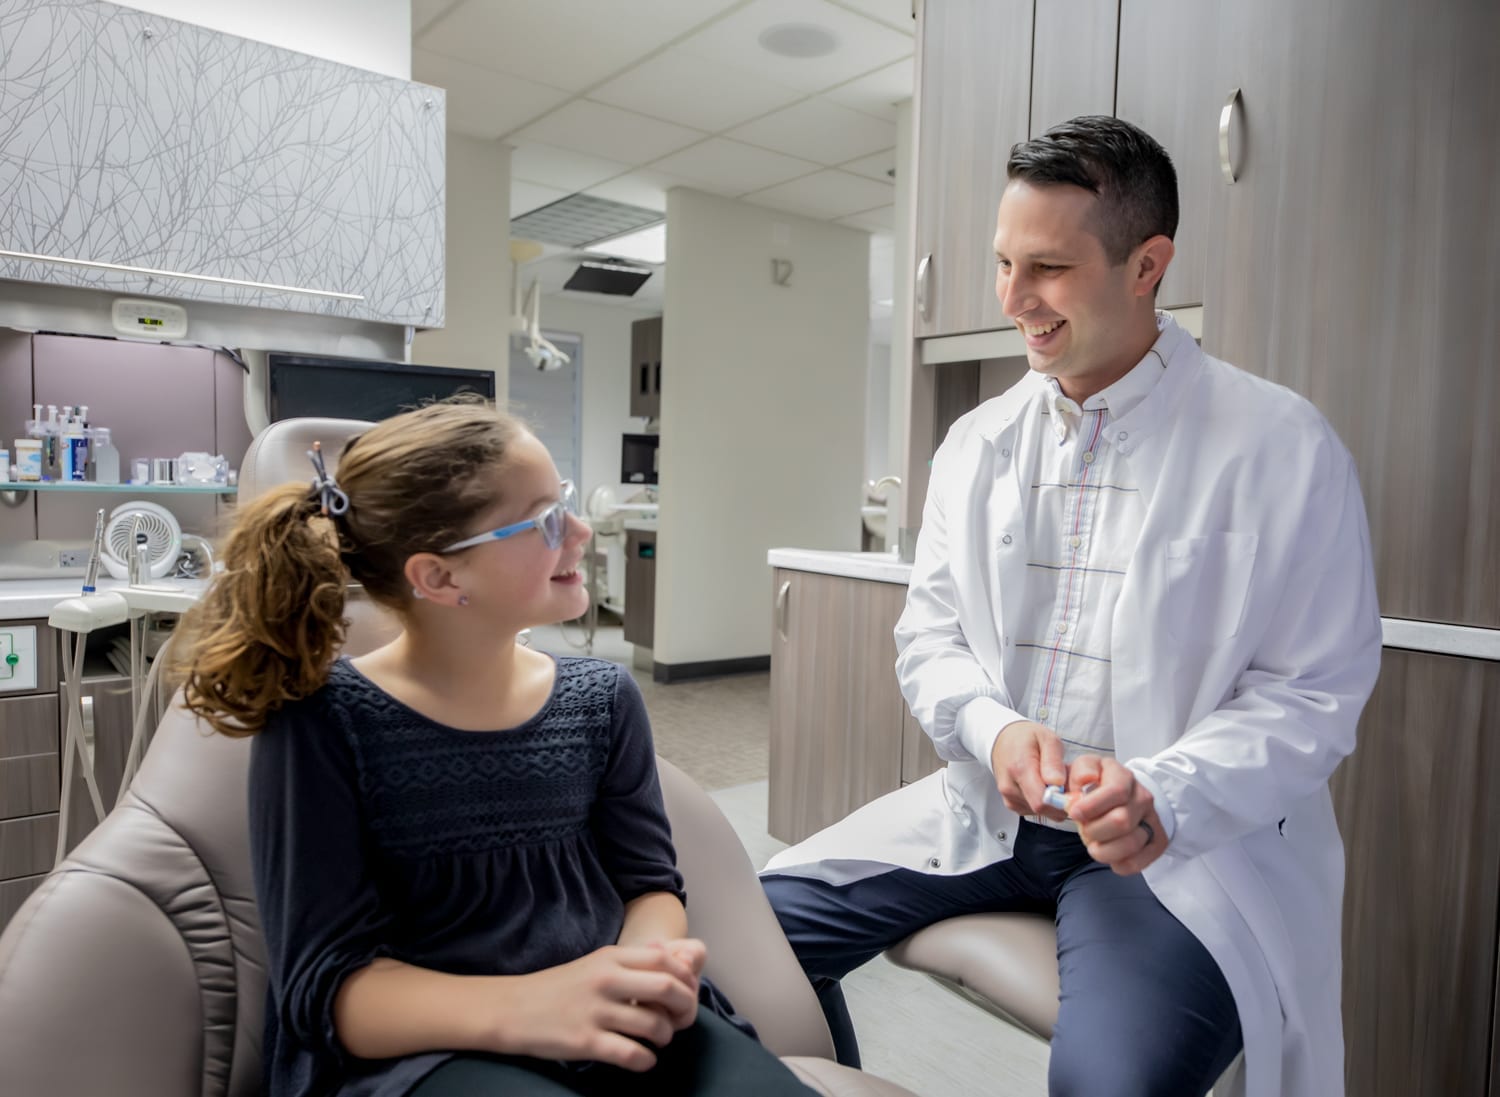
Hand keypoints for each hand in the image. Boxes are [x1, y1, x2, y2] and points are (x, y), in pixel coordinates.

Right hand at [488, 944, 699, 1070]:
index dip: (685, 976)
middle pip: (667, 987)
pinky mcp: (585, 1042)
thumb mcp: (594, 962)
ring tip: (658, 1040)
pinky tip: (643, 1059)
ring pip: (653, 1024)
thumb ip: (629, 959)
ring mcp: (596, 1011)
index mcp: (610, 958)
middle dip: (684, 1006)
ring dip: (665, 1036)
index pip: (664, 959)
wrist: (512, 1008)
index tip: (686, 992)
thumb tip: (666, 951)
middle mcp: (606, 980)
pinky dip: (646, 1060)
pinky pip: (631, 1053)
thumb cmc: (558, 987)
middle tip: (681, 1020)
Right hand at [989, 720, 1068, 819]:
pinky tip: (1043, 787)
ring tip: (1052, 782)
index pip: (1041, 801)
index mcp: (1019, 768)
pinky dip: (1044, 803)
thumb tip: (1058, 783)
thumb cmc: (1026, 738)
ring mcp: (1009, 798)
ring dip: (1053, 802)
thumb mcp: (1046, 739)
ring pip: (1041, 812)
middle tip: (1066, 783)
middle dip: (1060, 801)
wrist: (1002, 741)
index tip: (1073, 791)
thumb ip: (1053, 761)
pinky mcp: (1012, 804)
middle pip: (1043, 809)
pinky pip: (1035, 812)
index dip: (1061, 801)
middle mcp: (1010, 787)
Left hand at [1066, 755, 1167, 874]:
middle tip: (1083, 829)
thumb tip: (1067, 792)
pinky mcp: (1156, 840)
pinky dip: (1118, 864)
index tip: (1074, 813)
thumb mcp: (1075, 772)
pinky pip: (1139, 861)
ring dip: (1104, 850)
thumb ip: (1066, 777)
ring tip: (1093, 845)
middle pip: (1121, 821)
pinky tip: (1108, 856)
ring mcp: (1151, 818)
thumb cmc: (1090, 785)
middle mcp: (1141, 795)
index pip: (1116, 791)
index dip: (1092, 806)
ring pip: (1131, 844)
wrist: (1112, 796)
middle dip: (1093, 831)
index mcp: (1120, 775)